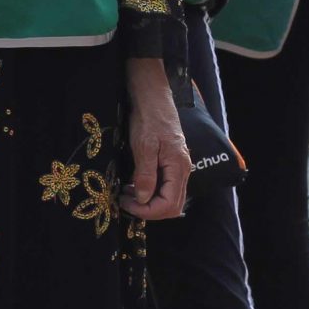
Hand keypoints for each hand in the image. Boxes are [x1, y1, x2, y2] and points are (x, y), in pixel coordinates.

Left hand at [120, 58, 189, 221]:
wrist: (153, 97)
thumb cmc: (149, 118)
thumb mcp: (144, 146)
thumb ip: (146, 174)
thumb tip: (144, 199)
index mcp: (178, 167)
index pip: (169, 204)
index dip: (147, 211)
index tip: (127, 203)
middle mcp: (183, 170)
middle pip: (172, 206)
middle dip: (149, 210)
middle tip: (126, 201)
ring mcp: (178, 167)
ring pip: (169, 198)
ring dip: (149, 202)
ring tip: (127, 193)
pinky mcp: (171, 163)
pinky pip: (165, 187)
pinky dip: (151, 192)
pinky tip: (134, 185)